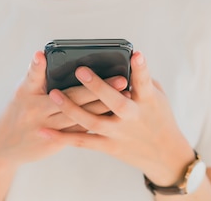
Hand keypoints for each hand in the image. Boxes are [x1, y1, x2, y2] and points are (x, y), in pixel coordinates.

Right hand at [0, 51, 129, 166]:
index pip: (38, 76)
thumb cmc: (17, 111)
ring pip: (80, 116)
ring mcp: (47, 129)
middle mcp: (37, 112)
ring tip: (126, 96)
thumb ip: (35, 74)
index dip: (43, 66)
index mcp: (28, 94)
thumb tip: (42, 54)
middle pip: (72, 98)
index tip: (56, 58)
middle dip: (98, 88)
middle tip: (121, 79)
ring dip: (104, 106)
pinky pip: (79, 131)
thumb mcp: (21, 91)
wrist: (4, 147)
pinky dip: (97, 121)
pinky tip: (114, 116)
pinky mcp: (55, 143)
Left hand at [42, 51, 194, 185]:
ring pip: (93, 122)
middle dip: (98, 87)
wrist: (166, 155)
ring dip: (72, 109)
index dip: (141, 68)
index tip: (136, 55)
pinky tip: (45, 131)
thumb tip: (124, 59)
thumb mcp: (158, 96)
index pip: (145, 82)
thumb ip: (141, 80)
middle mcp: (133, 117)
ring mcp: (119, 133)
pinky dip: (63, 138)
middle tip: (81, 70)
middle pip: (115, 103)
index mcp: (148, 101)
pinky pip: (83, 142)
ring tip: (53, 94)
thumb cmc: (158, 117)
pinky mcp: (109, 146)